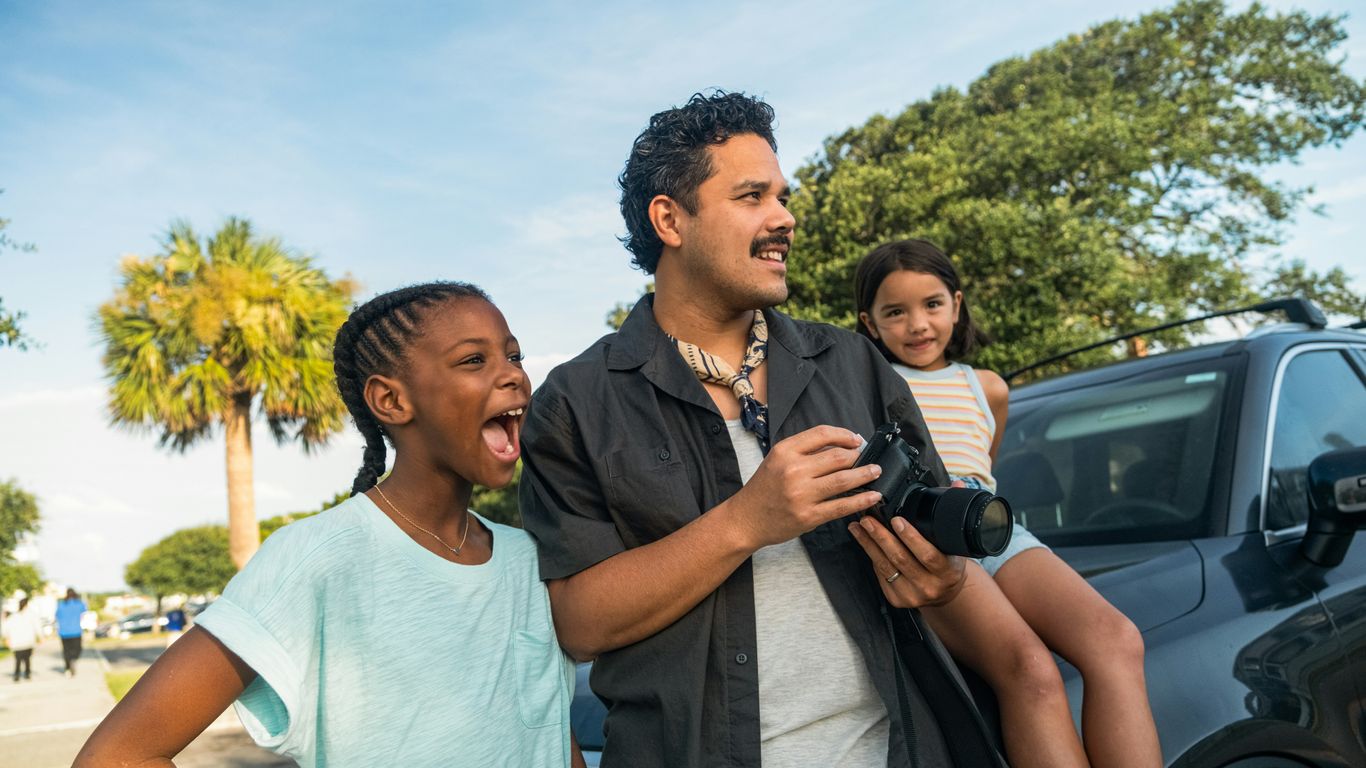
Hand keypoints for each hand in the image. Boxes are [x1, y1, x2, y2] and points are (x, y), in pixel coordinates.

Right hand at [725, 425, 883, 549]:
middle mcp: (793, 470)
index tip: (857, 440)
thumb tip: (841, 446)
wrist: (746, 519)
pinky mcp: (808, 516)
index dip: (844, 435)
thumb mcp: (777, 460)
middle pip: (837, 457)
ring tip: (876, 471)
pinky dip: (861, 500)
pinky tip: (873, 496)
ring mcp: (802, 495)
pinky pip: (841, 506)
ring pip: (844, 480)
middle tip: (870, 457)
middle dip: (859, 456)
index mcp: (785, 452)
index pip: (822, 434)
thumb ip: (804, 451)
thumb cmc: (764, 488)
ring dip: (865, 474)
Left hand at [848, 515, 966, 607]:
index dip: (911, 537)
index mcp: (948, 571)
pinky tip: (862, 540)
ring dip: (869, 543)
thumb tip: (957, 484)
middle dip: (881, 537)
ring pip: (886, 566)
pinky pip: (880, 574)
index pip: (928, 554)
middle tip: (867, 518)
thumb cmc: (949, 562)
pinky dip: (870, 555)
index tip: (897, 520)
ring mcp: (912, 595)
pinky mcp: (897, 599)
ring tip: (858, 525)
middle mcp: (930, 586)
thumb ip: (952, 514)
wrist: (946, 593)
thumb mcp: (956, 543)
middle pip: (901, 559)